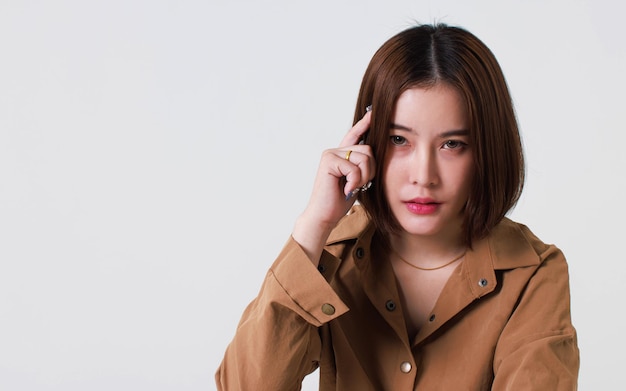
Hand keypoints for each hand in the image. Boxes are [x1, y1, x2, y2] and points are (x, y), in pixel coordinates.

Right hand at [292, 110, 375, 263]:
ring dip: (363, 177)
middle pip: (368, 149)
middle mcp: (335, 151)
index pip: (355, 135)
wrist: (324, 215)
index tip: (372, 113)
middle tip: (359, 185)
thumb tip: (374, 153)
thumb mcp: (356, 180)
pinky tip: (345, 189)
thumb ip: (362, 166)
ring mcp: (330, 154)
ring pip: (364, 157)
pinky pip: (354, 167)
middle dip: (370, 169)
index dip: (364, 124)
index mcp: (341, 155)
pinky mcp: (328, 161)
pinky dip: (355, 181)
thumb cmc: (339, 200)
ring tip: (351, 187)